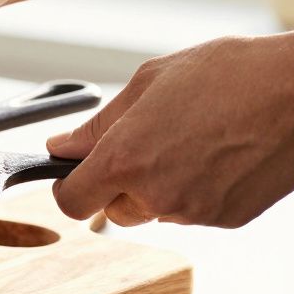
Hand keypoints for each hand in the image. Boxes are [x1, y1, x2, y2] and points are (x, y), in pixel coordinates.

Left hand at [49, 33, 293, 227]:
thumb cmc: (232, 75)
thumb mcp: (149, 82)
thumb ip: (98, 124)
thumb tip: (61, 146)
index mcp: (125, 159)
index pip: (71, 202)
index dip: (69, 187)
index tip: (76, 173)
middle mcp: (156, 194)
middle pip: (112, 210)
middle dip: (119, 184)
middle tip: (147, 144)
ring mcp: (194, 211)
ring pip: (154, 211)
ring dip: (158, 187)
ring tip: (190, 141)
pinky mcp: (227, 219)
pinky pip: (192, 211)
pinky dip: (195, 190)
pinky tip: (217, 155)